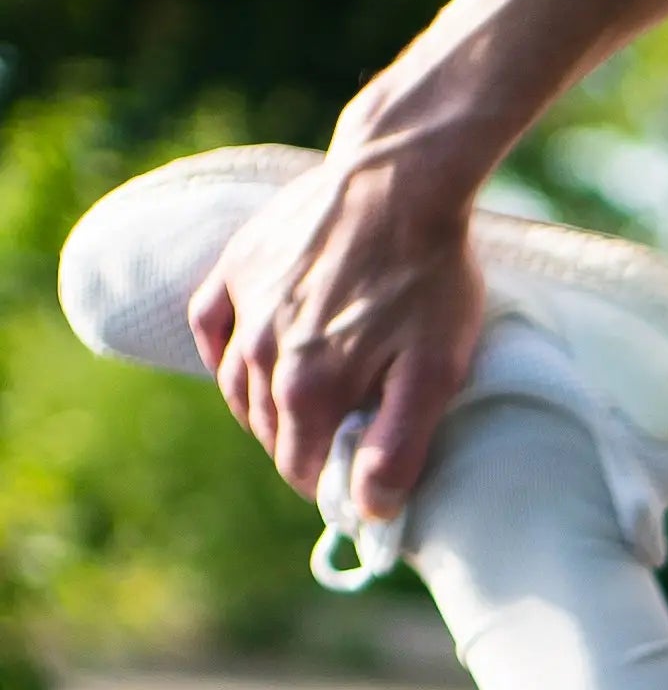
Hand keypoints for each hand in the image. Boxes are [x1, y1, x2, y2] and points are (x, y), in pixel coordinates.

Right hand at [188, 153, 484, 520]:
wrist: (400, 178)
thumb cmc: (429, 278)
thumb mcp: (435, 375)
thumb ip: (398, 449)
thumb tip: (368, 511)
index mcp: (307, 389)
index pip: (300, 468)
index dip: (329, 485)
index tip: (356, 481)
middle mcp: (261, 352)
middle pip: (270, 432)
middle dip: (303, 448)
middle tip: (342, 445)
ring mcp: (244, 306)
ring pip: (238, 387)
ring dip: (268, 410)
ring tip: (307, 412)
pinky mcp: (238, 265)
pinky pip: (211, 327)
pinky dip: (224, 354)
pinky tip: (247, 362)